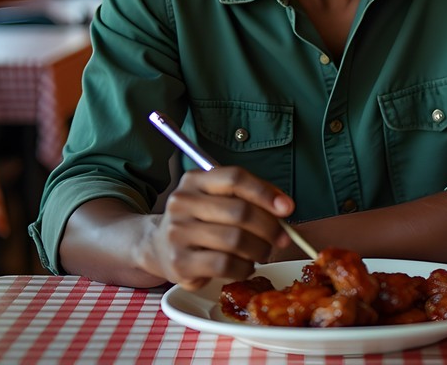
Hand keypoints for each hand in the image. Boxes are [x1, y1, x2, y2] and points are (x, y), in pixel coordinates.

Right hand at [145, 166, 294, 290]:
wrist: (158, 246)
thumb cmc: (200, 220)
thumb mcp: (218, 198)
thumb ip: (250, 197)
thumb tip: (284, 207)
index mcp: (195, 180)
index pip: (235, 178)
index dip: (265, 192)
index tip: (287, 208)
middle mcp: (182, 202)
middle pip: (239, 212)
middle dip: (269, 227)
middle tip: (281, 238)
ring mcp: (178, 233)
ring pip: (235, 241)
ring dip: (259, 250)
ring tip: (263, 252)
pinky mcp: (180, 263)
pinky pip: (225, 265)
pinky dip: (244, 267)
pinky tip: (246, 266)